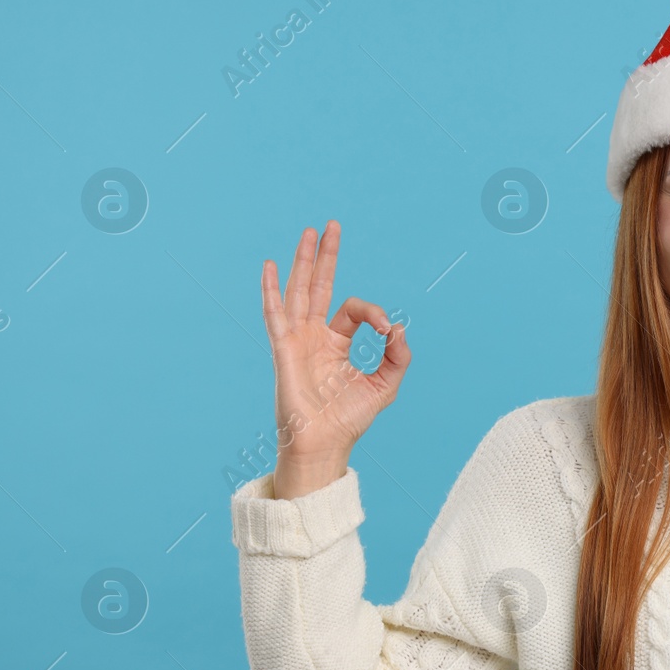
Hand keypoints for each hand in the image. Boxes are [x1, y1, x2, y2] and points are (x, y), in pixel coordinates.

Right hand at [260, 220, 410, 497]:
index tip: (388, 331)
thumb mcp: (385, 385)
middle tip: (332, 225)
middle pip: (319, 286)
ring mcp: (296, 340)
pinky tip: (270, 266)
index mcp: (335, 343)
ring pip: (299, 291)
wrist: (325, 443)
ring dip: (304, 262)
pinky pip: (274, 314)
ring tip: (310, 232)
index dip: (373, 313)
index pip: (352, 309)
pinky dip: (271, 290)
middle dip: (326, 256)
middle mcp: (313, 336)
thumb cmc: (350, 419)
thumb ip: (398, 356)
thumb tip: (400, 328)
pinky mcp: (284, 349)